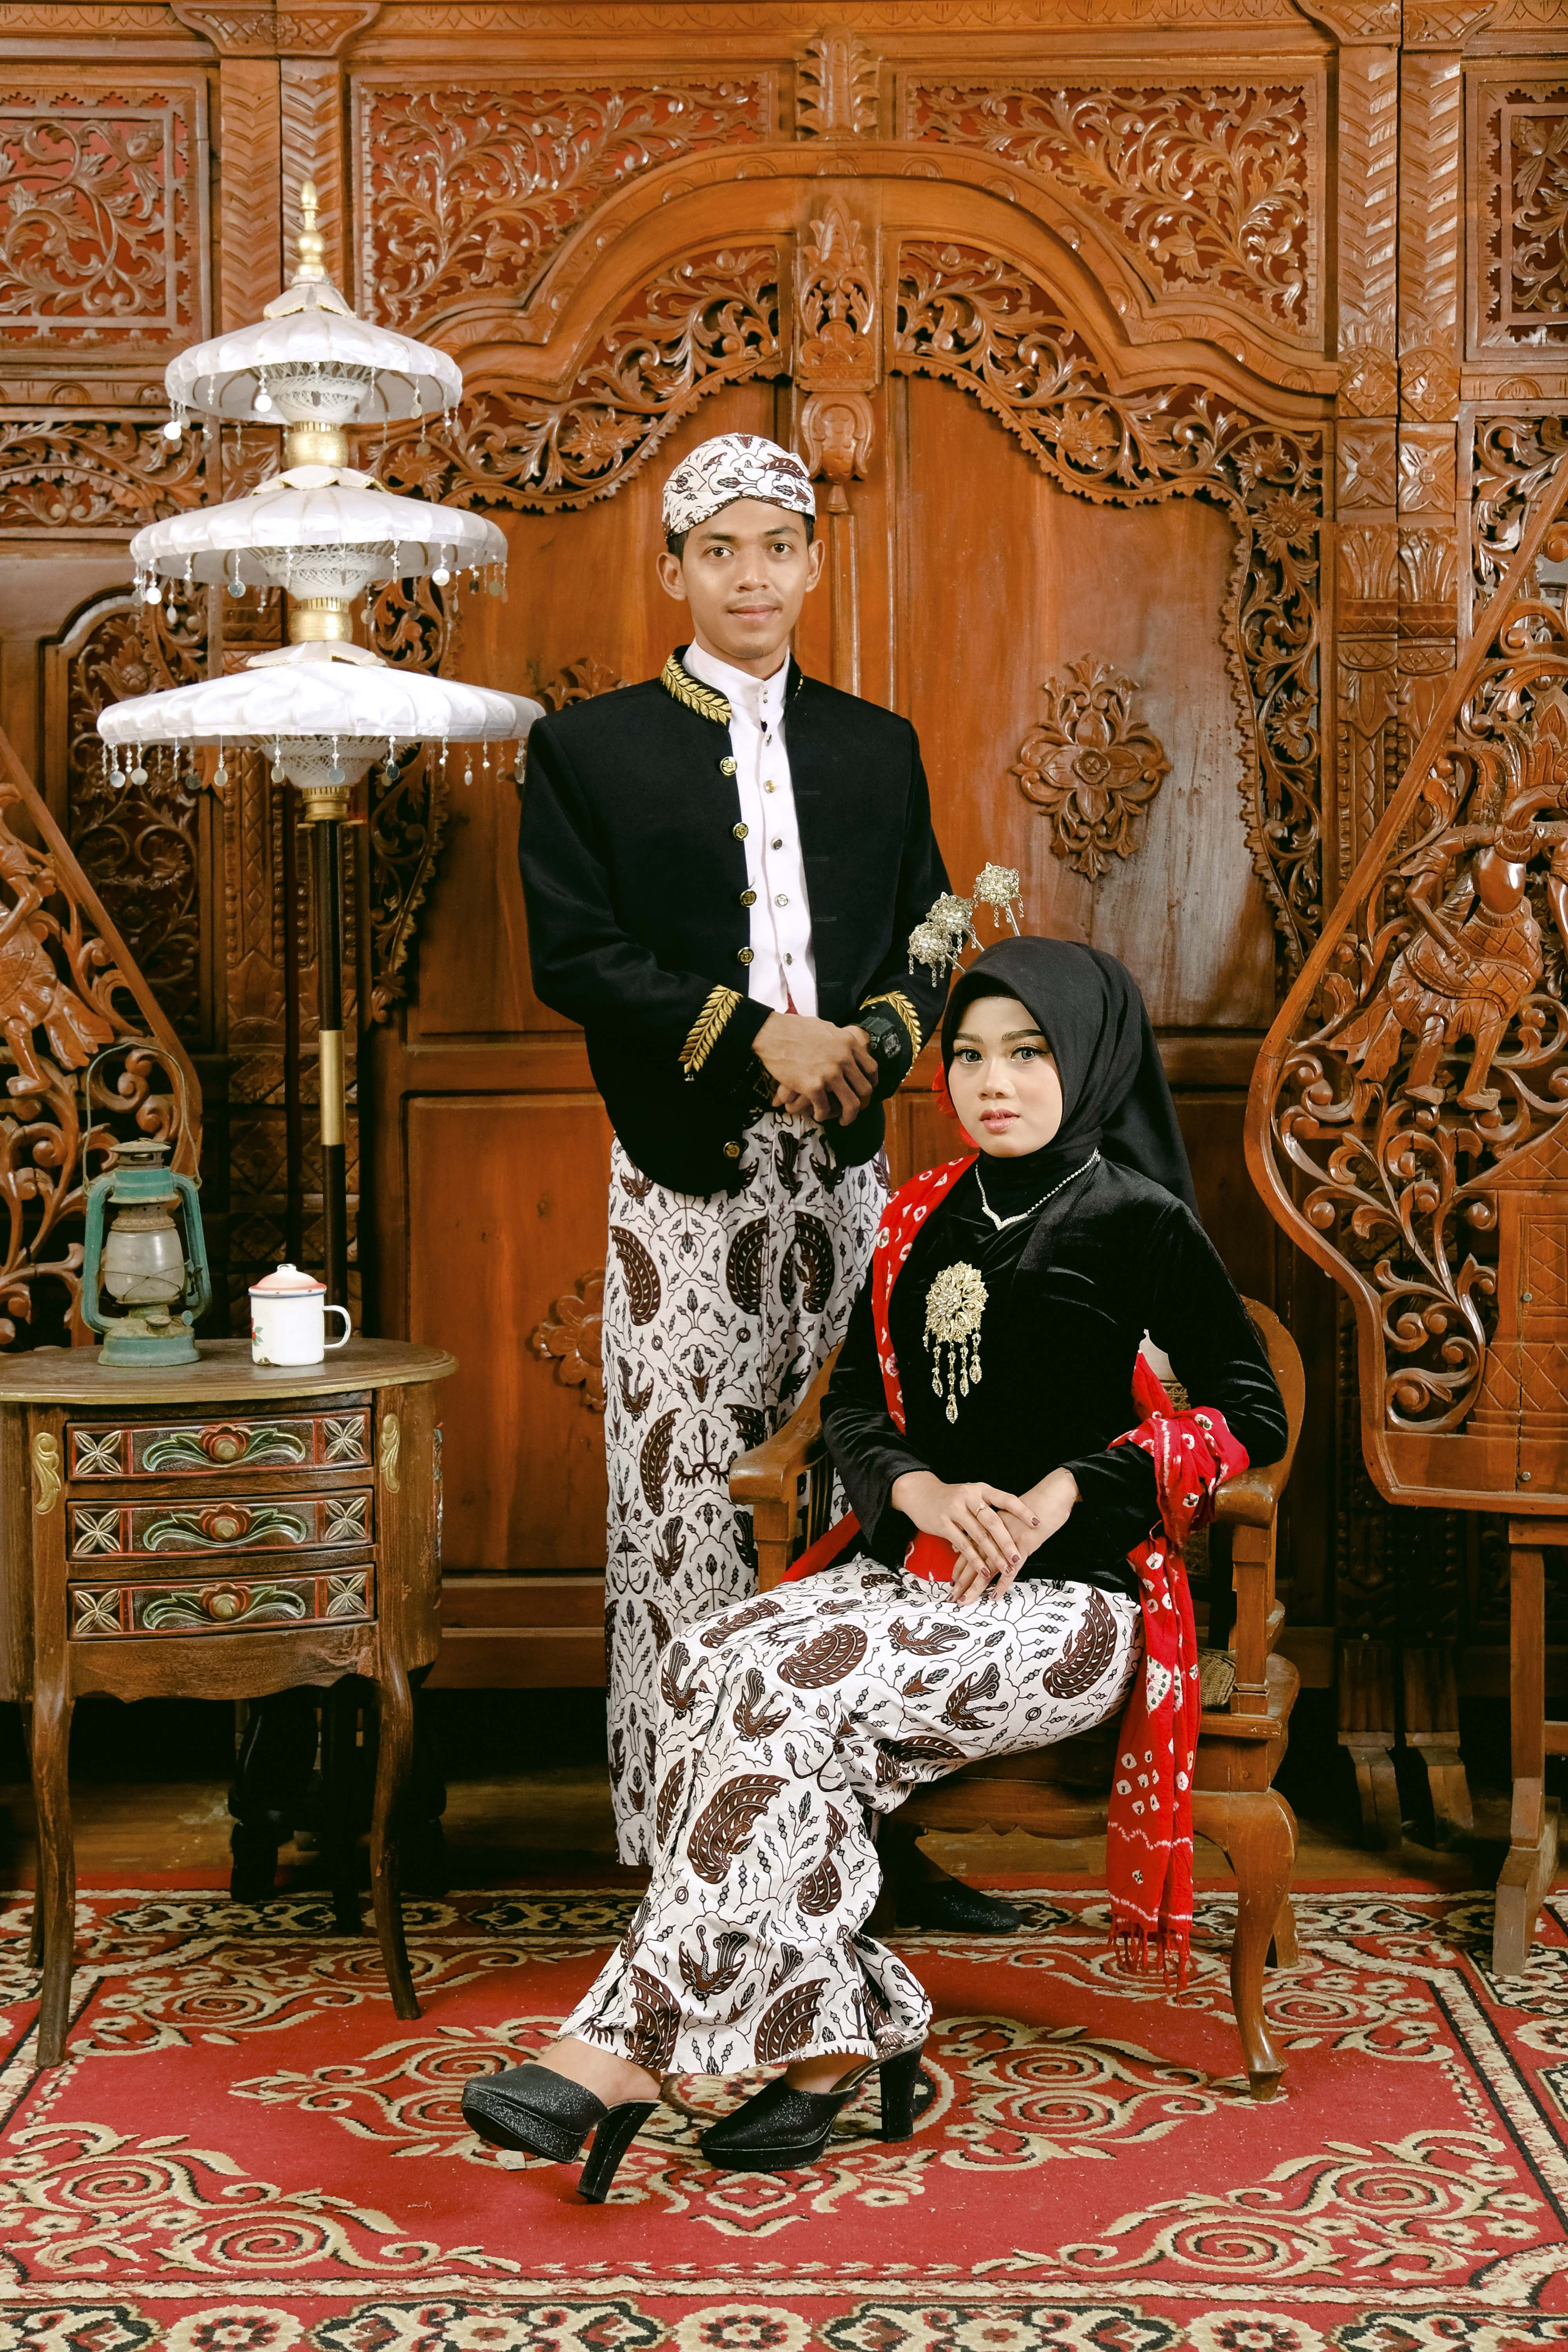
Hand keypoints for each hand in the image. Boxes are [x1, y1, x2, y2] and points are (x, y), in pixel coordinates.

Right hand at [755, 1014, 877, 1125]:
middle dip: (862, 1102)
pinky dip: (822, 1115)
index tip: (866, 1090)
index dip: (871, 1082)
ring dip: (849, 1116)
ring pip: (851, 1104)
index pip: (871, 1068)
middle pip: (865, 1089)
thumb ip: (840, 1039)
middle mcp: (844, 1059)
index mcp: (848, 1044)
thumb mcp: (826, 1028)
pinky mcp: (814, 1087)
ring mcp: (830, 1074)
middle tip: (854, 1107)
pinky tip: (818, 1114)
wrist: (773, 1034)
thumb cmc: (795, 1028)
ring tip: (844, 1121)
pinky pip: (825, 1109)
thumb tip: (846, 1045)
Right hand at [890, 1471, 1038, 1602]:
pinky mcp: (943, 1523)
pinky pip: (963, 1544)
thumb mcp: (971, 1495)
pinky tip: (984, 1570)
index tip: (1037, 1523)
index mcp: (980, 1489)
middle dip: (1007, 1541)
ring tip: (1006, 1567)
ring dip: (994, 1554)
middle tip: (1018, 1556)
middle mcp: (969, 1496)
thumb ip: (989, 1507)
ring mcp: (954, 1510)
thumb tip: (1014, 1525)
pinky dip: (975, 1559)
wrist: (920, 1493)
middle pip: (993, 1521)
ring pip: (979, 1535)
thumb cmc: (951, 1497)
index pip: (1006, 1498)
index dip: (1022, 1511)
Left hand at [948, 1465, 1078, 1605]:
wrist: (1051, 1494)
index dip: (959, 1567)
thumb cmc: (1031, 1507)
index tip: (951, 1583)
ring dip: (976, 1586)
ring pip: (988, 1566)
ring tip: (966, 1600)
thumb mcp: (1007, 1519)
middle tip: (952, 1598)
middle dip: (962, 1581)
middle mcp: (994, 1533)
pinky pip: (1012, 1568)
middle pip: (974, 1560)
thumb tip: (964, 1544)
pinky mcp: (1024, 1545)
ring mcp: (1008, 1540)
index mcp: (989, 1527)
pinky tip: (995, 1595)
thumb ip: (988, 1531)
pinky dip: (1003, 1582)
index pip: (968, 1549)